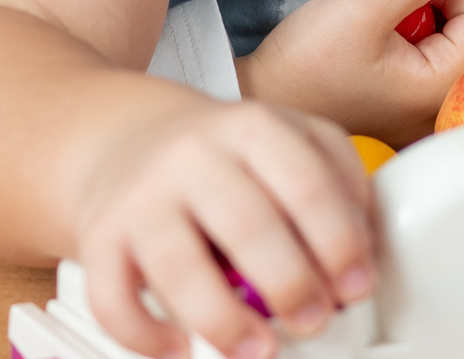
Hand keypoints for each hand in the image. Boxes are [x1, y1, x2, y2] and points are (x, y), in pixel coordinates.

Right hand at [71, 91, 374, 358]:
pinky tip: (179, 347)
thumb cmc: (220, 154)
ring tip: (260, 350)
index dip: (339, 242)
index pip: (306, 183)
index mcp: (251, 127)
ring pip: (179, 266)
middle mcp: (193, 157)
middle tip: (315, 319)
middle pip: (248, 225)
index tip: (357, 284)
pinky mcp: (99, 238)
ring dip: (225, 321)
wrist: (125, 139)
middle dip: (292, 284)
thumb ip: (333, 172)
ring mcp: (142, 197)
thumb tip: (364, 242)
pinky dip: (145, 334)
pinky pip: (113, 297)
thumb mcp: (283, 136)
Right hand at [239, 0, 463, 146]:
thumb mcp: (358, 6)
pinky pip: (420, 42)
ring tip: (360, 11)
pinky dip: (391, 22)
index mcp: (445, 86)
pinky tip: (358, 24)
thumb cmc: (304, 69)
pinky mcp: (404, 93)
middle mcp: (444, 100)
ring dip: (402, 5)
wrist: (264, 104)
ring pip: (442, 26)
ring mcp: (424, 100)